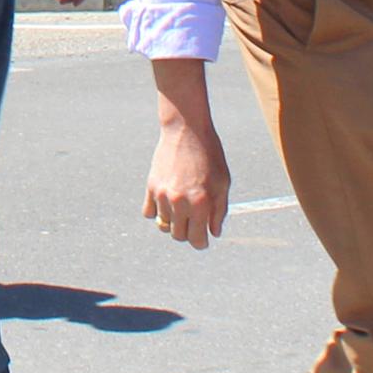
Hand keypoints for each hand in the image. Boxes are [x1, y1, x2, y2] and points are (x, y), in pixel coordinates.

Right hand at [145, 112, 228, 246]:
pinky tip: (167, 203)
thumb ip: (219, 211)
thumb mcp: (223, 183)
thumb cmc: (210, 156)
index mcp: (201, 203)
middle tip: (194, 224)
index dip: (201, 243)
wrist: (186, 130)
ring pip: (163, 225)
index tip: (203, 239)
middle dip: (188, 234)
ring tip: (182, 210)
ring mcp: (163, 194)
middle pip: (179, 236)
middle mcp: (180, 202)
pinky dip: (157, 212)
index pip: (197, 240)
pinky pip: (149, 213)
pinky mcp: (151, 186)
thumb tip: (214, 233)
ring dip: (173, 223)